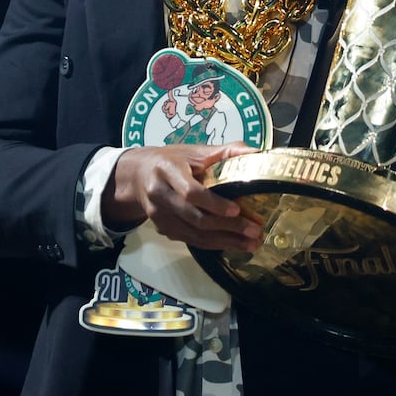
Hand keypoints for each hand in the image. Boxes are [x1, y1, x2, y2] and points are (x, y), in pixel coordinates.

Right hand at [102, 144, 259, 252]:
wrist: (138, 175)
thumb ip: (226, 151)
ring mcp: (159, 216)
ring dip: (224, 242)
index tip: (237, 209)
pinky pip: (190, 240)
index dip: (214, 203)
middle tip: (254, 231)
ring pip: (193, 235)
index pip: (191, 192)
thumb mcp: (195, 151)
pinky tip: (233, 245)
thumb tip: (257, 153)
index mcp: (167, 170)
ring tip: (250, 244)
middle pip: (194, 218)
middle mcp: (160, 195)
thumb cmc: (171, 160)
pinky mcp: (163, 229)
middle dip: (227, 228)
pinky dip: (213, 244)